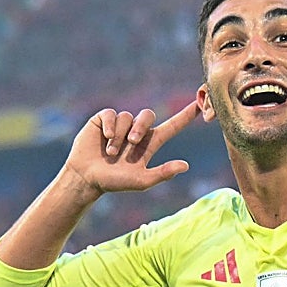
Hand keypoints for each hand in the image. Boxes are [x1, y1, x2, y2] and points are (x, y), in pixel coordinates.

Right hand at [63, 101, 200, 200]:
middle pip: (148, 115)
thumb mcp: (141, 181)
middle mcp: (136, 131)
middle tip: (131, 143)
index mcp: (149, 144)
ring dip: (120, 136)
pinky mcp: (104, 120)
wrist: (86, 178)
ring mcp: (120, 124)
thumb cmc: (114, 182)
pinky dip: (110, 127)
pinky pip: (112, 114)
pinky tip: (104, 138)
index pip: (172, 126)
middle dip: (140, 127)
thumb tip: (186, 166)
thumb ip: (163, 173)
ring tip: (111, 153)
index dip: (185, 116)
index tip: (200, 104)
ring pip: (127, 117)